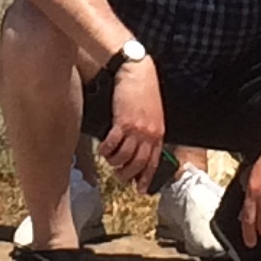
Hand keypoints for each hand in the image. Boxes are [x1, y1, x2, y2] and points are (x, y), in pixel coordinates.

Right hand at [102, 55, 166, 187]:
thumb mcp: (152, 112)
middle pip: (138, 164)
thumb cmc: (143, 88)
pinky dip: (106, 150)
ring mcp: (136, 129)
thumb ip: (148, 129)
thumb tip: (141, 144)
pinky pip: (113, 144)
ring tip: (109, 161)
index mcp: (158, 133)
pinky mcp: (122, 123)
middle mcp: (149, 134)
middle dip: (127, 174)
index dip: (146, 178)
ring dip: (114, 163)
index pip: (153, 162)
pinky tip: (102, 149)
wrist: (136, 71)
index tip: (140, 189)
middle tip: (119, 177)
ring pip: (124, 157)